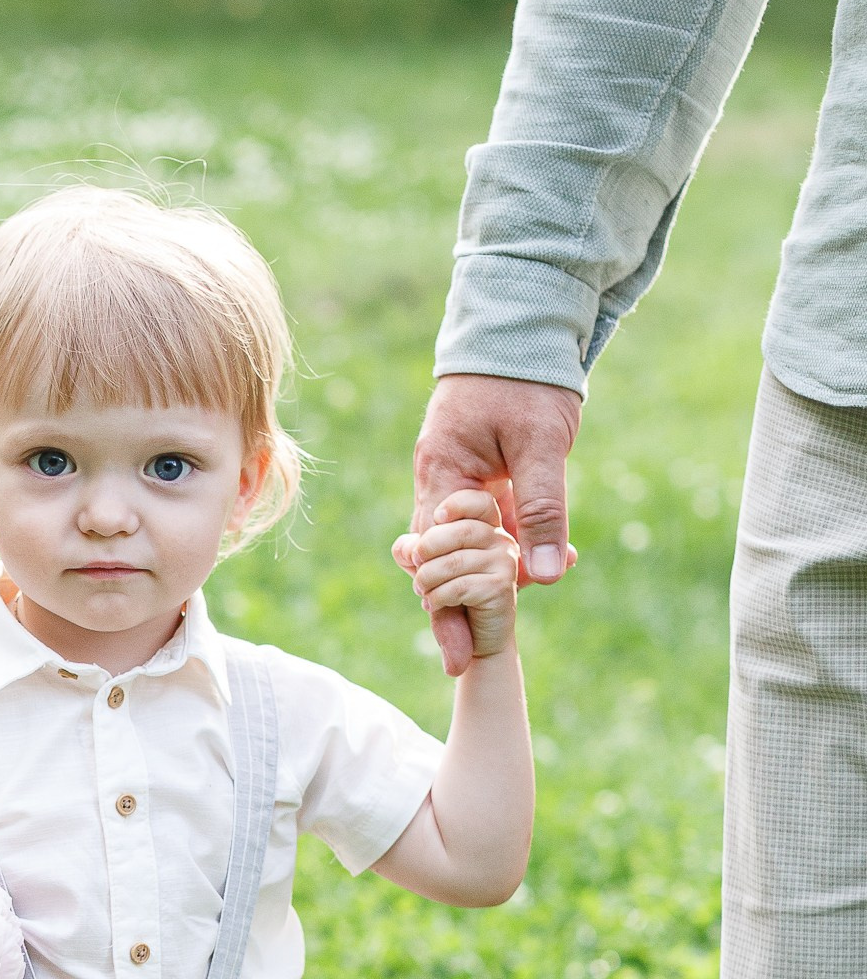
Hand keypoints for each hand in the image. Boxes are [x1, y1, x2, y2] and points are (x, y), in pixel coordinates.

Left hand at [392, 491, 519, 659]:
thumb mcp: (426, 567)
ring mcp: (505, 562)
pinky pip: (460, 586)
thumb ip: (412, 550)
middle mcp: (502, 540)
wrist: (472, 639)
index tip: (436, 518)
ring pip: (454, 562)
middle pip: (459, 531)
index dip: (456, 504)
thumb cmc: (449, 595)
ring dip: (427, 580)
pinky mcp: (502, 587)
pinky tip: (435, 604)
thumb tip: (407, 548)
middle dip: (426, 551)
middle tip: (417, 571)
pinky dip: (438, 597)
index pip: (478, 502)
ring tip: (424, 592)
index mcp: (487, 527)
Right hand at [412, 374, 580, 674]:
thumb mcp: (543, 444)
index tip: (459, 654)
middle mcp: (440, 480)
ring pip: (466, 544)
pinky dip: (510, 546)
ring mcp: (458, 477)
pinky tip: (544, 563)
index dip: (444, 609)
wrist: (523, 323)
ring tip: (514, 614)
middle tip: (472, 656)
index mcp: (442, 474)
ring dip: (490, 578)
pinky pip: (488, 521)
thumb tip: (541, 577)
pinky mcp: (481, 472)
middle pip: (440, 560)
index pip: (433, 556)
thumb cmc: (527, 378)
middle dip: (458, 607)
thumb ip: (542, 509)